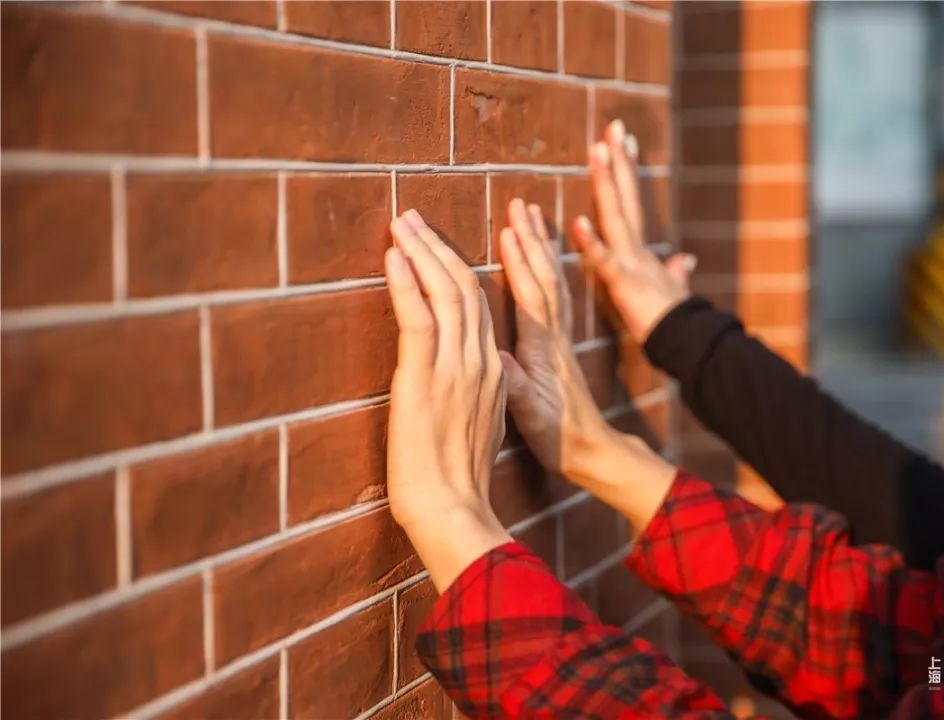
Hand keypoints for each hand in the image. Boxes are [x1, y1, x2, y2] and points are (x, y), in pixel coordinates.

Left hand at [385, 209, 510, 591]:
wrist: (453, 509)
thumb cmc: (459, 479)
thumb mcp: (481, 428)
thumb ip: (481, 393)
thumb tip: (478, 376)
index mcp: (494, 372)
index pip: (480, 306)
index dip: (458, 269)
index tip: (438, 243)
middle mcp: (481, 361)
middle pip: (465, 287)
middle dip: (438, 246)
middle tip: (413, 217)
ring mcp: (456, 367)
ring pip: (445, 292)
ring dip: (421, 251)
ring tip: (401, 222)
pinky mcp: (425, 378)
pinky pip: (419, 317)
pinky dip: (406, 282)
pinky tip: (393, 255)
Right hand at [497, 199, 614, 481]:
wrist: (591, 450)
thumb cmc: (557, 436)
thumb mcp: (528, 414)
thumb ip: (514, 384)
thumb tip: (495, 354)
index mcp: (544, 350)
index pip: (533, 297)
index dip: (521, 263)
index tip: (509, 229)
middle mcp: (555, 336)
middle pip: (545, 277)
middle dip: (531, 238)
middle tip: (520, 203)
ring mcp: (560, 337)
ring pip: (553, 280)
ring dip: (541, 245)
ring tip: (531, 215)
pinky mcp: (560, 343)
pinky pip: (555, 294)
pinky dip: (547, 266)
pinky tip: (541, 255)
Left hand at [574, 119, 695, 343]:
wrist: (683, 347)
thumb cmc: (671, 324)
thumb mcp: (672, 292)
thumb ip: (676, 273)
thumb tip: (685, 259)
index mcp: (640, 251)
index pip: (631, 203)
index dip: (626, 173)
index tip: (622, 142)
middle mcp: (635, 250)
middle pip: (624, 198)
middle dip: (618, 162)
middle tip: (612, 126)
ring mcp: (631, 263)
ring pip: (615, 216)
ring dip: (606, 183)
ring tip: (597, 151)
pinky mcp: (624, 284)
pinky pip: (604, 261)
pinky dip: (592, 242)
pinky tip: (578, 221)